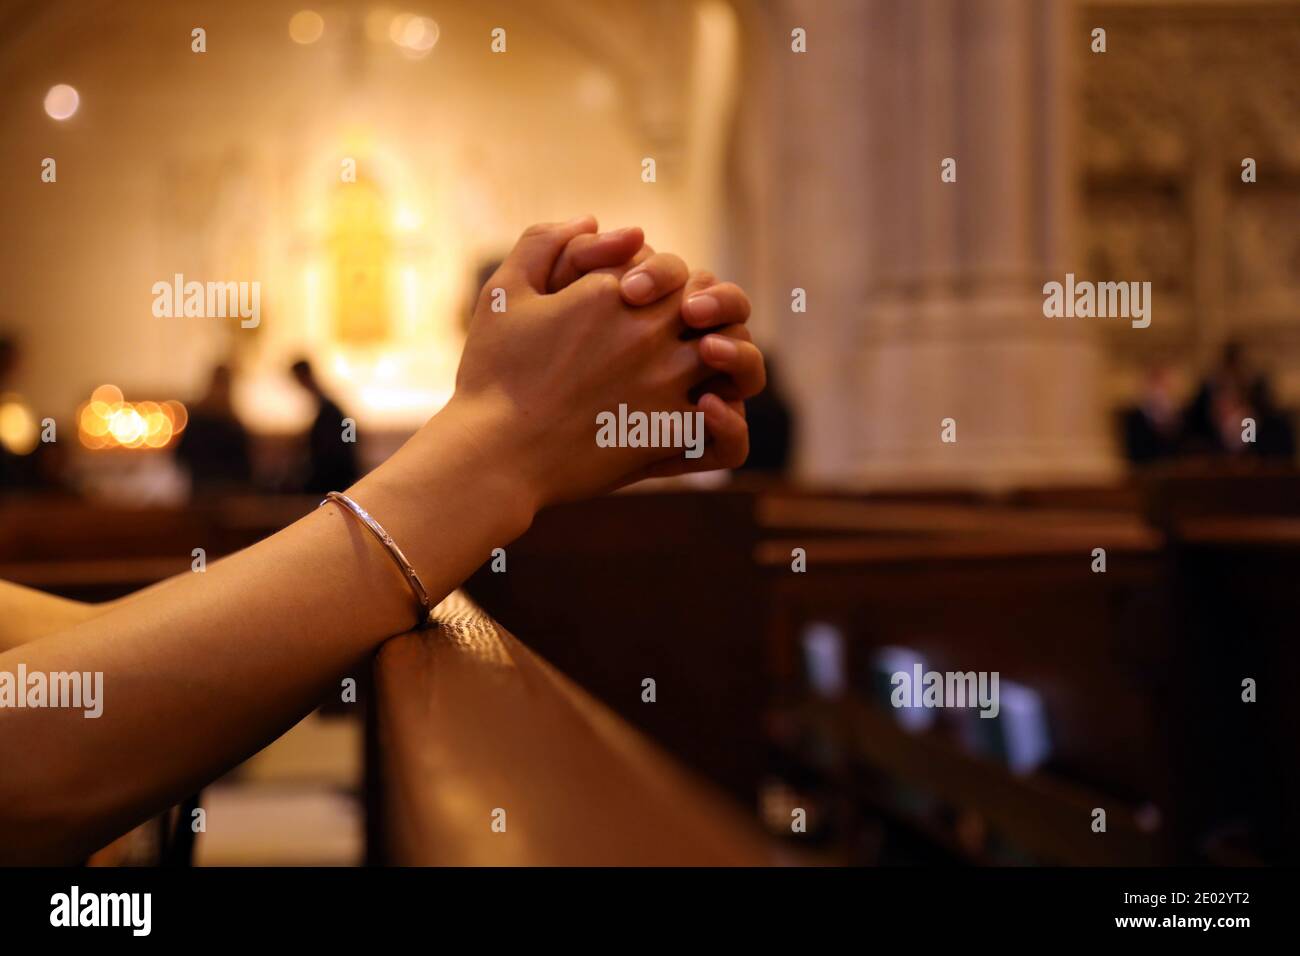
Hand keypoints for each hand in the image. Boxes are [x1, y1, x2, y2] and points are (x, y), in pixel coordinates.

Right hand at [444, 217, 764, 512]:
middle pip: (712, 302)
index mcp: (612, 291)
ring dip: (729, 359)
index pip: (671, 269)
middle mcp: (648, 330)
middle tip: (690, 330)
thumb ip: (544, 241)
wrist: (492, 453)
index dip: (666, 283)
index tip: (644, 302)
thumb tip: (592, 220)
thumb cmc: (492, 374)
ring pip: (734, 355)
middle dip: (708, 311)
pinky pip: (727, 425)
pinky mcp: (669, 432)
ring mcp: (665, 381)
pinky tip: (704, 414)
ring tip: (707, 371)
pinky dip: (726, 419)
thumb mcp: (503, 291)